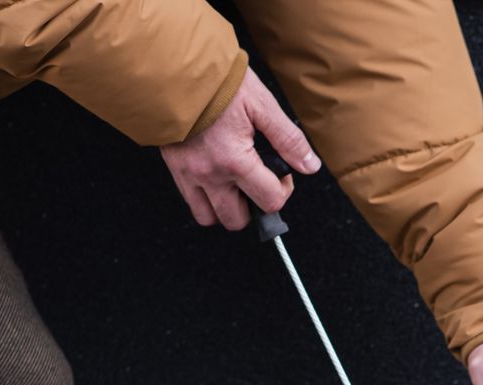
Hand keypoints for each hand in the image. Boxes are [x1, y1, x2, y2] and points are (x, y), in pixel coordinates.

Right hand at [160, 68, 318, 230]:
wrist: (174, 66)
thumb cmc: (218, 83)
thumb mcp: (261, 105)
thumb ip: (288, 139)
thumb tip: (310, 166)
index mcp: (235, 161)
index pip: (270, 201)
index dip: (282, 190)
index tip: (280, 173)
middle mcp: (209, 174)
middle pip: (236, 220)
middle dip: (253, 208)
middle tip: (257, 183)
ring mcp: (187, 173)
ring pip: (208, 217)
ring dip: (225, 208)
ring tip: (235, 184)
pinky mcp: (173, 167)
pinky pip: (190, 201)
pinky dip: (205, 197)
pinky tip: (216, 175)